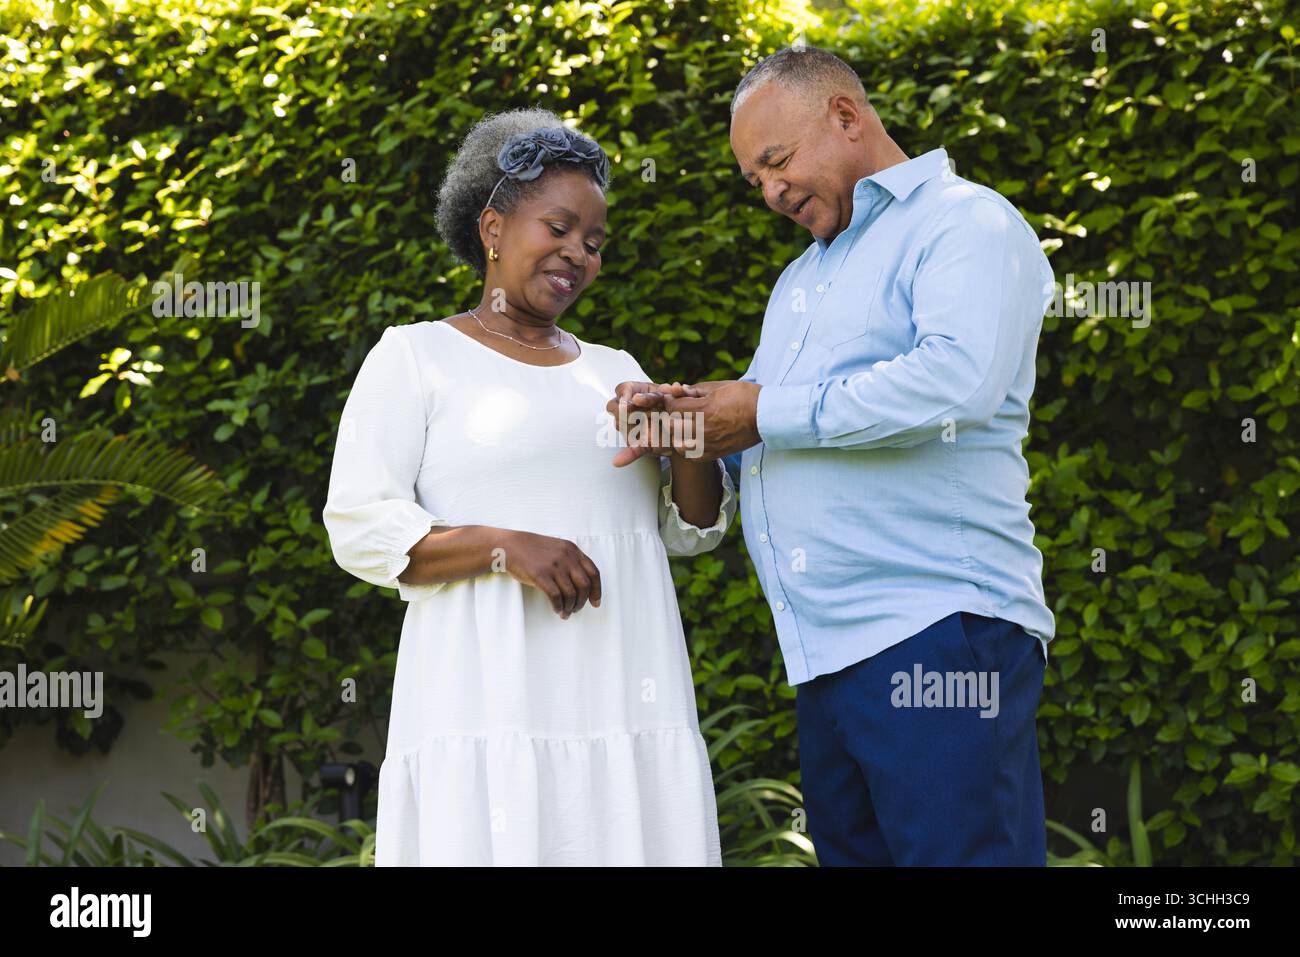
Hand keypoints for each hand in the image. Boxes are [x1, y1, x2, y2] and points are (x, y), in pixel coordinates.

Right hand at [500, 531, 601, 618]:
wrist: (510, 546)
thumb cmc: (534, 550)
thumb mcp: (558, 548)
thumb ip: (571, 561)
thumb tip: (583, 586)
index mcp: (573, 550)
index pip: (593, 573)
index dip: (597, 590)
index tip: (595, 603)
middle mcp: (566, 557)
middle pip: (584, 585)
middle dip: (582, 601)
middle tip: (576, 609)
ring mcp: (554, 566)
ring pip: (570, 593)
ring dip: (570, 607)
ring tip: (565, 613)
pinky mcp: (540, 575)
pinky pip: (556, 596)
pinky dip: (559, 606)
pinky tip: (557, 610)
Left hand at [620, 379, 761, 461]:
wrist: (766, 417)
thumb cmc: (742, 396)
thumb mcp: (715, 388)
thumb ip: (690, 393)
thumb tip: (670, 392)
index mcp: (701, 409)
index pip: (668, 405)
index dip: (651, 401)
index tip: (635, 400)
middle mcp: (700, 429)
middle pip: (663, 427)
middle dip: (644, 426)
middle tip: (625, 425)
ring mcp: (704, 444)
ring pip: (669, 444)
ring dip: (651, 444)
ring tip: (625, 455)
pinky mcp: (708, 454)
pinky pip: (683, 454)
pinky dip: (669, 450)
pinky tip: (658, 449)